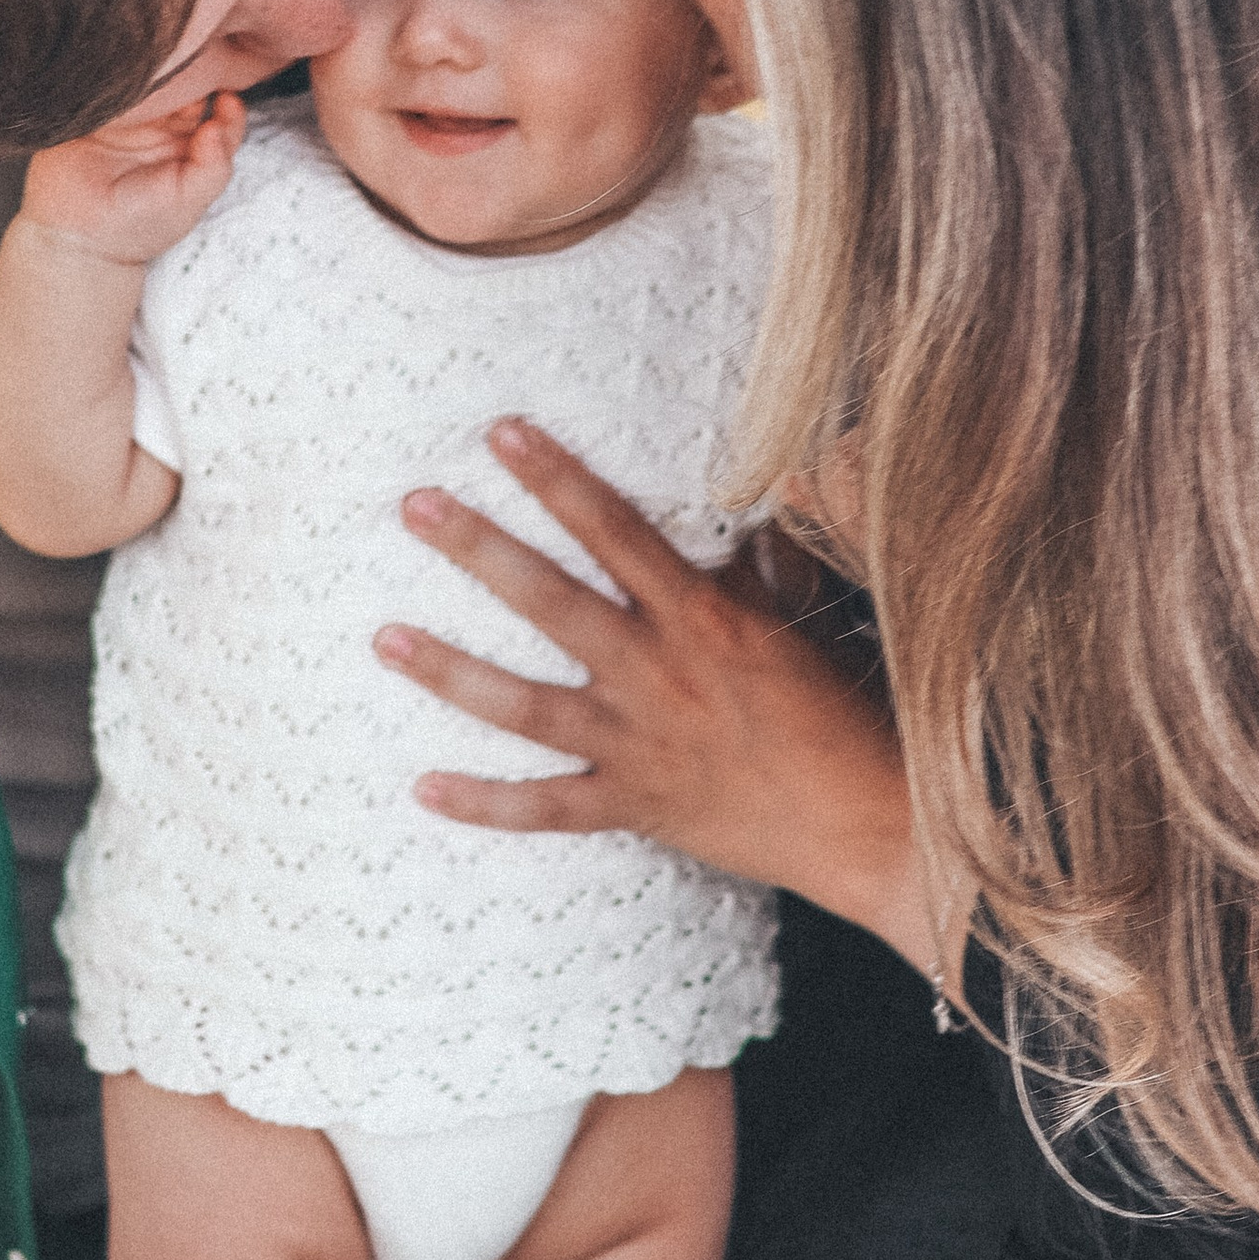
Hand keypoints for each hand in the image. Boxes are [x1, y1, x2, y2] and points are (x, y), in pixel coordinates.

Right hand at [14, 90, 246, 267]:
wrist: (75, 235)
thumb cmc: (137, 224)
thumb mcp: (188, 202)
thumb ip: (213, 167)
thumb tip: (217, 124)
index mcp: (189, 144)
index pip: (219, 112)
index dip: (226, 102)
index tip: (226, 99)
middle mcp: (162, 123)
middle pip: (187, 83)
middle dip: (195, 72)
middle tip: (194, 70)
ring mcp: (129, 112)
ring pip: (152, 76)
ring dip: (159, 66)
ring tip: (164, 67)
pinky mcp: (95, 108)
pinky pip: (111, 81)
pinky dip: (120, 69)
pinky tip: (129, 71)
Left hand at [376, 417, 937, 967]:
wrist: (875, 828)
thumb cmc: (851, 717)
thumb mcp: (806, 624)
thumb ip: (760, 569)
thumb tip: (749, 506)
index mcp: (704, 620)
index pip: (617, 531)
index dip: (557, 477)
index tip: (501, 431)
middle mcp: (660, 675)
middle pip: (550, 602)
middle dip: (478, 550)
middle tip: (414, 505)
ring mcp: (639, 745)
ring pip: (525, 707)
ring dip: (450, 672)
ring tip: (384, 635)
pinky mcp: (636, 808)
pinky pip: (547, 809)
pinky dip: (484, 805)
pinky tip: (422, 788)